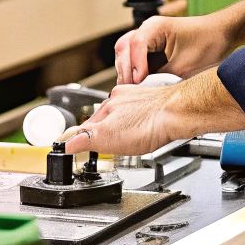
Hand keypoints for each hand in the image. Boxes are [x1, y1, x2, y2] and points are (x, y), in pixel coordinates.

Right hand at [62, 82, 183, 155]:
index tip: (72, 144)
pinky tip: (143, 129)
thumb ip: (86, 138)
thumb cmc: (148, 123)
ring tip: (122, 138)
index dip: (80, 137)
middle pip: (105, 118)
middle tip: (99, 145)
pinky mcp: (154, 103)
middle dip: (101, 131)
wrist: (178, 113)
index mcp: (108, 106)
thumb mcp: (108, 136)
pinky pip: (140, 113)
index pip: (87, 124)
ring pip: (123, 114)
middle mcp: (121, 99)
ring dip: (120, 125)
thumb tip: (66, 143)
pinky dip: (138, 122)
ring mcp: (139, 100)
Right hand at [115, 13, 229, 83]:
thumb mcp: (185, 66)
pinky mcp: (150, 48)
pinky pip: (134, 58)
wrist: (221, 36)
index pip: (135, 44)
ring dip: (126, 71)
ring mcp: (147, 37)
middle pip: (123, 47)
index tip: (139, 81)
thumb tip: (144, 91)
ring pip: (125, 53)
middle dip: (126, 70)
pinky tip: (138, 85)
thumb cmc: (208, 45)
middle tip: (131, 91)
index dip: (135, 65)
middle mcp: (148, 29)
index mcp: (156, 26)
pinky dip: (133, 71)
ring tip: (133, 90)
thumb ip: (161, 77)